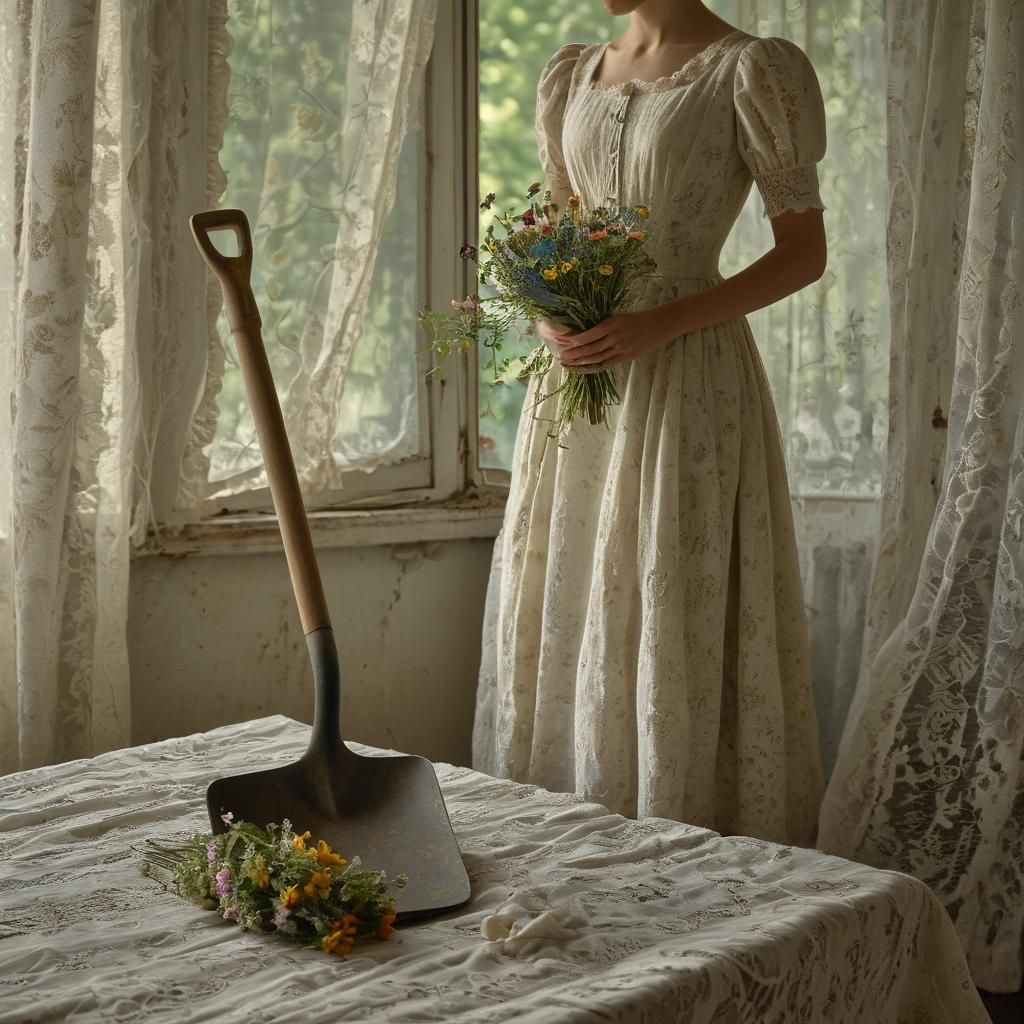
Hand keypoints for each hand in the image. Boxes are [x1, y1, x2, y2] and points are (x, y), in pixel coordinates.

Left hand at [552, 308, 680, 368]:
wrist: (657, 325)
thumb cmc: (634, 319)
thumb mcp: (617, 317)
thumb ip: (602, 325)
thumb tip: (581, 333)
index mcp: (611, 324)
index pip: (589, 334)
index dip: (575, 340)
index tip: (563, 342)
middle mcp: (615, 337)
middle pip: (590, 348)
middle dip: (574, 354)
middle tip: (561, 357)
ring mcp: (620, 349)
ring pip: (596, 358)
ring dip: (581, 362)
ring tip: (568, 364)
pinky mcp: (625, 357)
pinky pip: (606, 364)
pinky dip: (593, 367)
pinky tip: (583, 368)